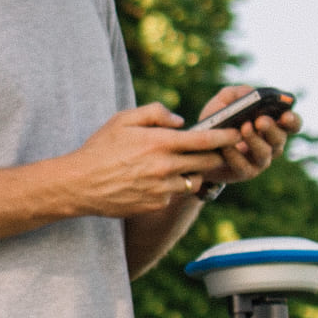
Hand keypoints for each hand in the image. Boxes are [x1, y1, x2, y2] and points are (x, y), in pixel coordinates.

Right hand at [57, 106, 247, 224]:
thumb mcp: (123, 119)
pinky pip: (174, 193)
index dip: (226, 136)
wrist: (80, 184)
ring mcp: (162, 188)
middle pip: (207, 162)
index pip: (205, 139)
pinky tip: (151, 181)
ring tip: (173, 166)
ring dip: (190, 172)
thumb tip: (181, 121)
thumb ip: (155, 113)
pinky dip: (170, 187)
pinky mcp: (156, 204)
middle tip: (210, 150)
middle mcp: (165, 166)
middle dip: (212, 155)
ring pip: (192, 179)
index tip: (237, 133)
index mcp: (160, 142)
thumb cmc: (100, 147)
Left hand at [213, 94, 298, 188]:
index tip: (285, 115)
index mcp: (273, 125)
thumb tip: (251, 92)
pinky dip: (235, 155)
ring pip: (265, 152)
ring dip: (254, 140)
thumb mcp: (224, 102)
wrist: (198, 148)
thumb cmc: (217, 121)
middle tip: (260, 120)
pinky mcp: (245, 172)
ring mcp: (260, 160)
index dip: (293, 120)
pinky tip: (226, 146)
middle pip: (280, 138)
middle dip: (272, 128)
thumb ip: (237, 93)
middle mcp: (271, 144)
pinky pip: (244, 166)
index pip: (292, 124)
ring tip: (243, 128)